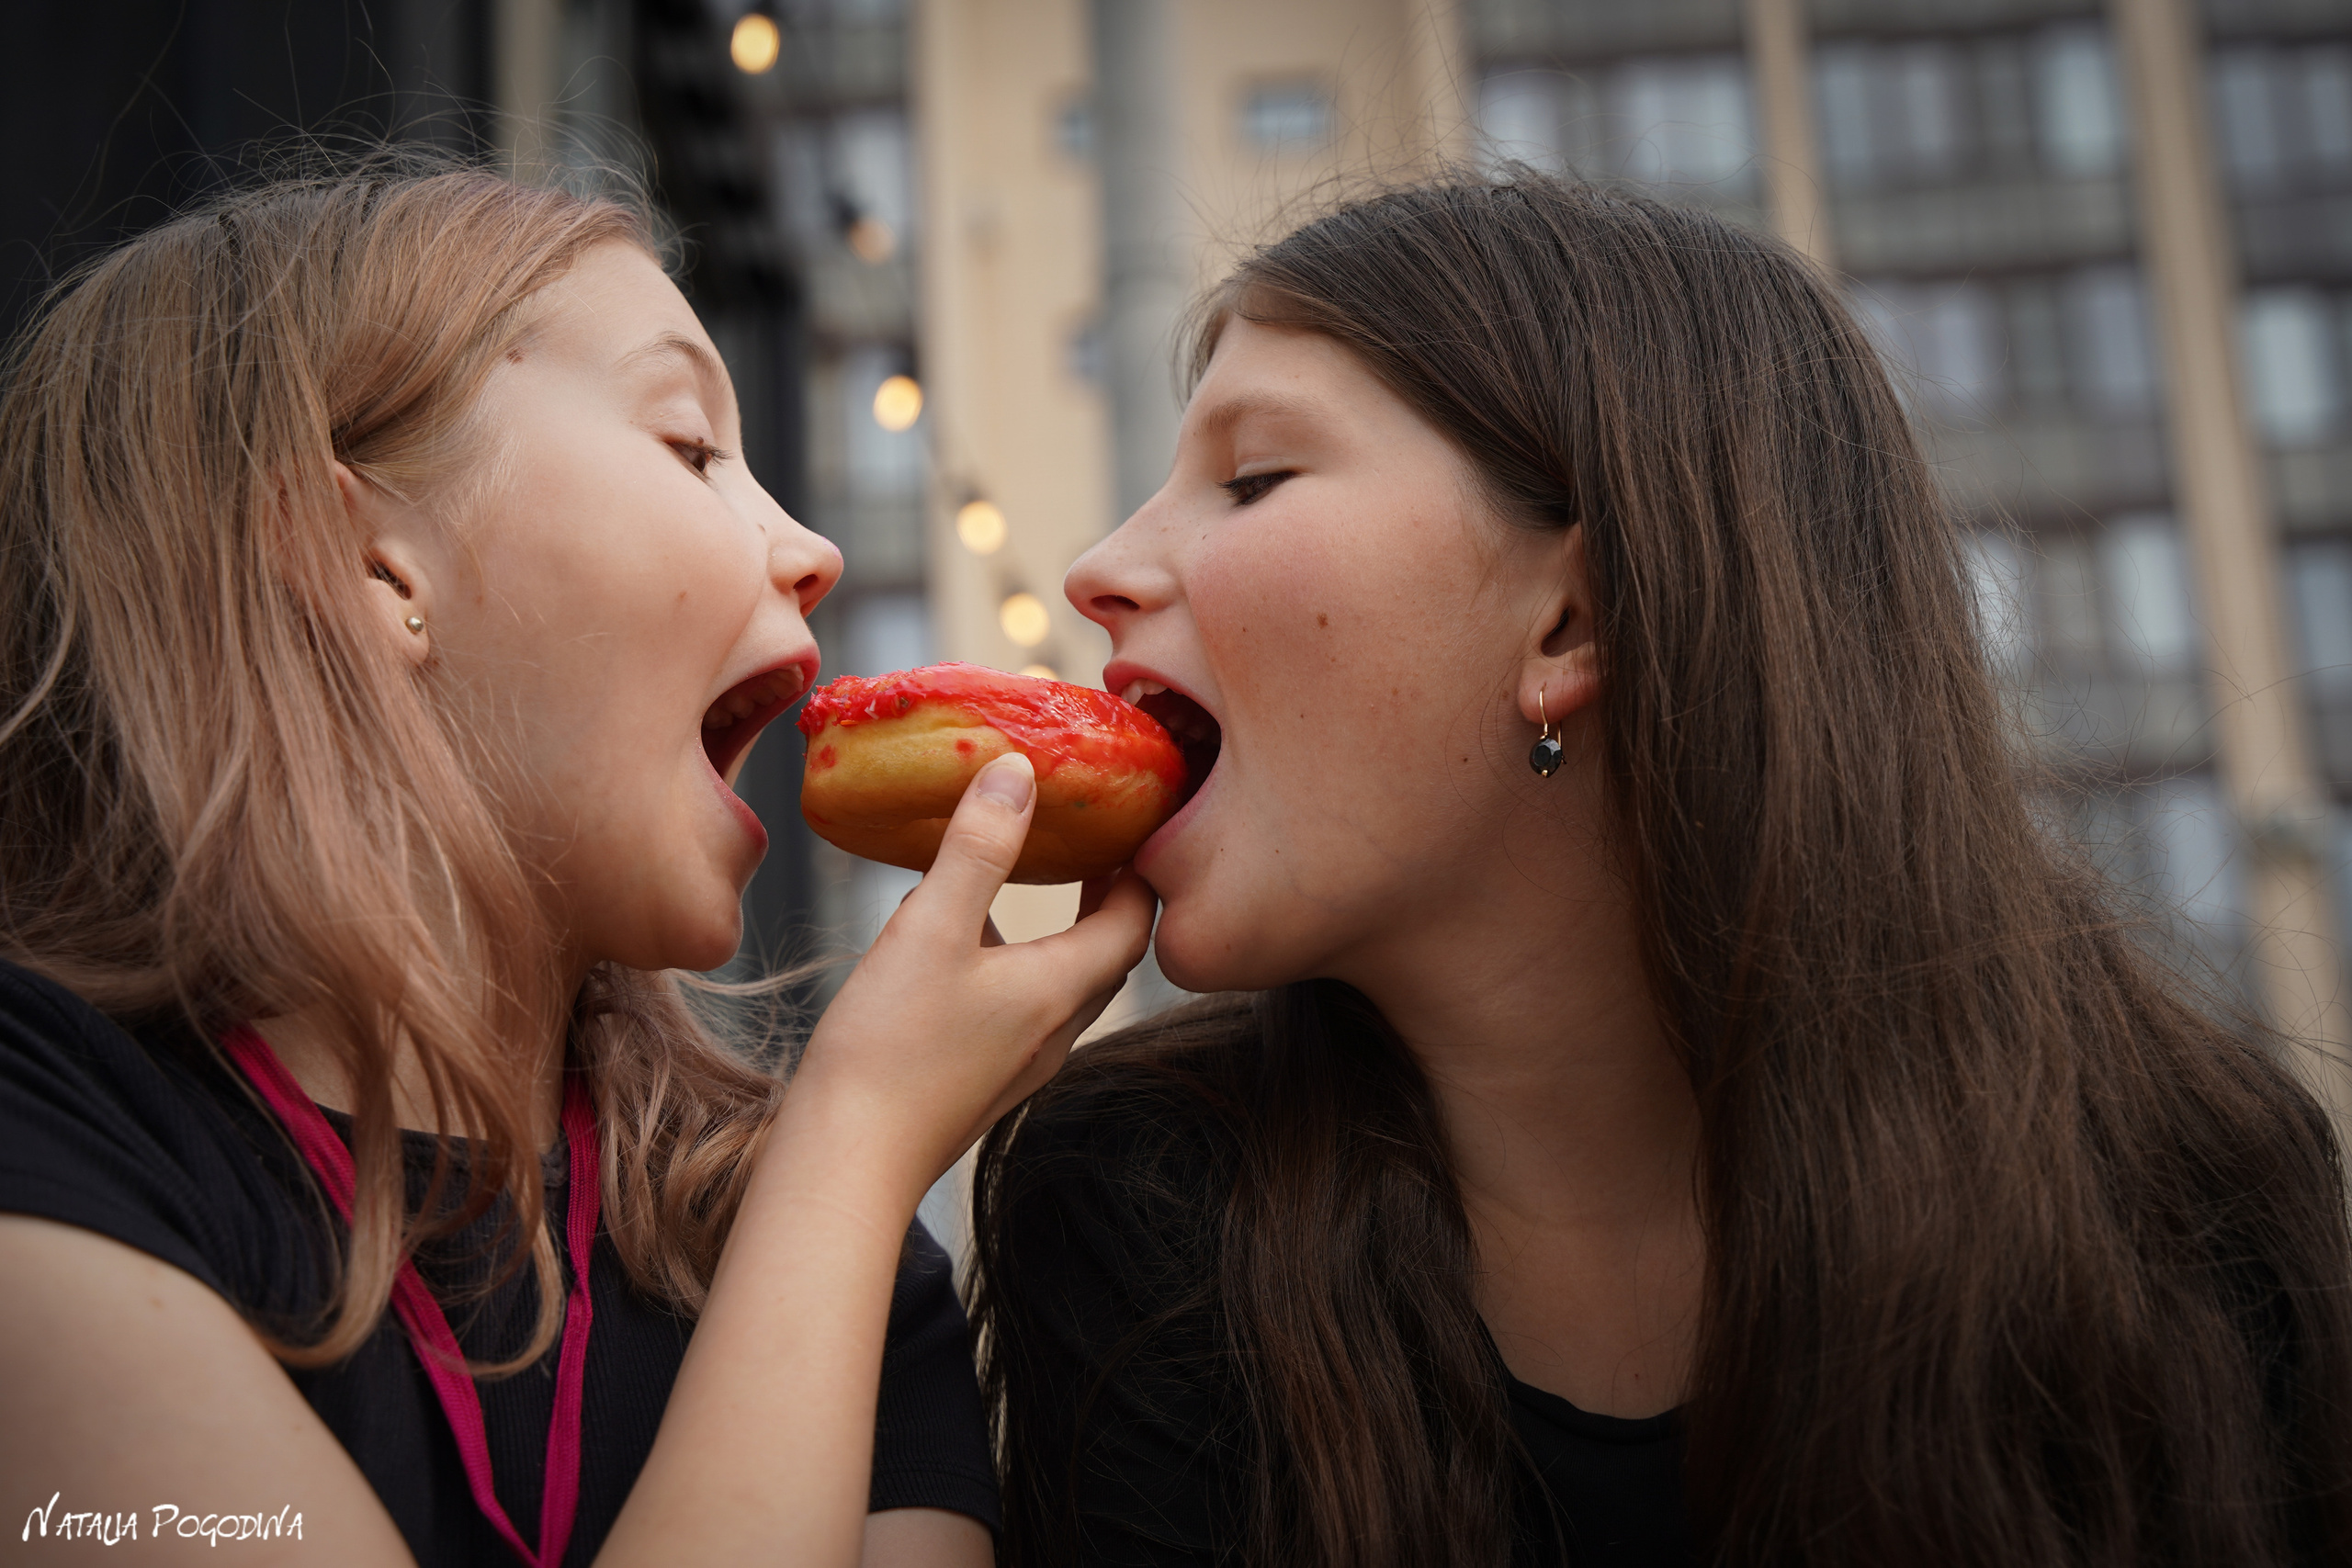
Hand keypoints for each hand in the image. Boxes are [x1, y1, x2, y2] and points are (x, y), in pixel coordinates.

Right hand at [788, 752, 1156, 1197]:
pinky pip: (1014, 1007)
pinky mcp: (978, 1079)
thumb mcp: (930, 929)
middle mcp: (1053, 1031)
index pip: (1133, 922)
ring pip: (1057, 982)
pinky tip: (949, 941)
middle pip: (1104, 953)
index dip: (1141, 869)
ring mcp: (1017, 1062)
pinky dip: (1005, 962)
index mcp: (1060, 991)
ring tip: (1020, 876)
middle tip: (1087, 840)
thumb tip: (1017, 774)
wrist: (845, 1164)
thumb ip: (976, 849)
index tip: (1131, 821)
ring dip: (1053, 929)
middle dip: (1104, 894)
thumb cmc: (888, 1051)